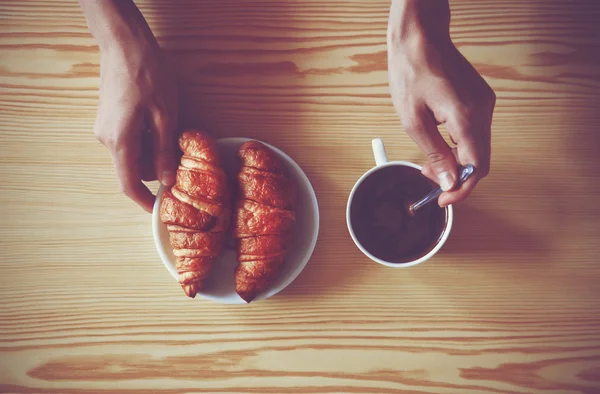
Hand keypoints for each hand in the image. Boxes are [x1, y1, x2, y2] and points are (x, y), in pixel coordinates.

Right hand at [94, 32, 177, 212]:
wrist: (124, 44)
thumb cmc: (147, 75)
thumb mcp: (166, 115)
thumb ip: (165, 151)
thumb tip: (167, 180)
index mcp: (121, 142)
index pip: (128, 184)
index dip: (143, 201)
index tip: (159, 209)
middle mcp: (107, 139)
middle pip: (133, 169)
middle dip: (156, 168)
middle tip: (180, 154)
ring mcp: (104, 128)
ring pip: (132, 154)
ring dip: (152, 150)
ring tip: (170, 129)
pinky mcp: (108, 119)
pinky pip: (128, 140)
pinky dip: (145, 138)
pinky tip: (157, 120)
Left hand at [387, 0, 494, 205]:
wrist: (420, 38)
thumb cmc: (411, 72)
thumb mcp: (413, 120)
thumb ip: (434, 153)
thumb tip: (449, 181)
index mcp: (466, 117)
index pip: (476, 168)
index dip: (462, 190)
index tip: (443, 200)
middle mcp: (482, 110)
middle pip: (479, 161)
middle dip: (456, 177)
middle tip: (428, 179)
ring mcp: (484, 103)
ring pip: (477, 148)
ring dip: (456, 161)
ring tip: (428, 162)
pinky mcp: (479, 99)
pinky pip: (474, 133)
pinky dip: (459, 146)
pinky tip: (438, 143)